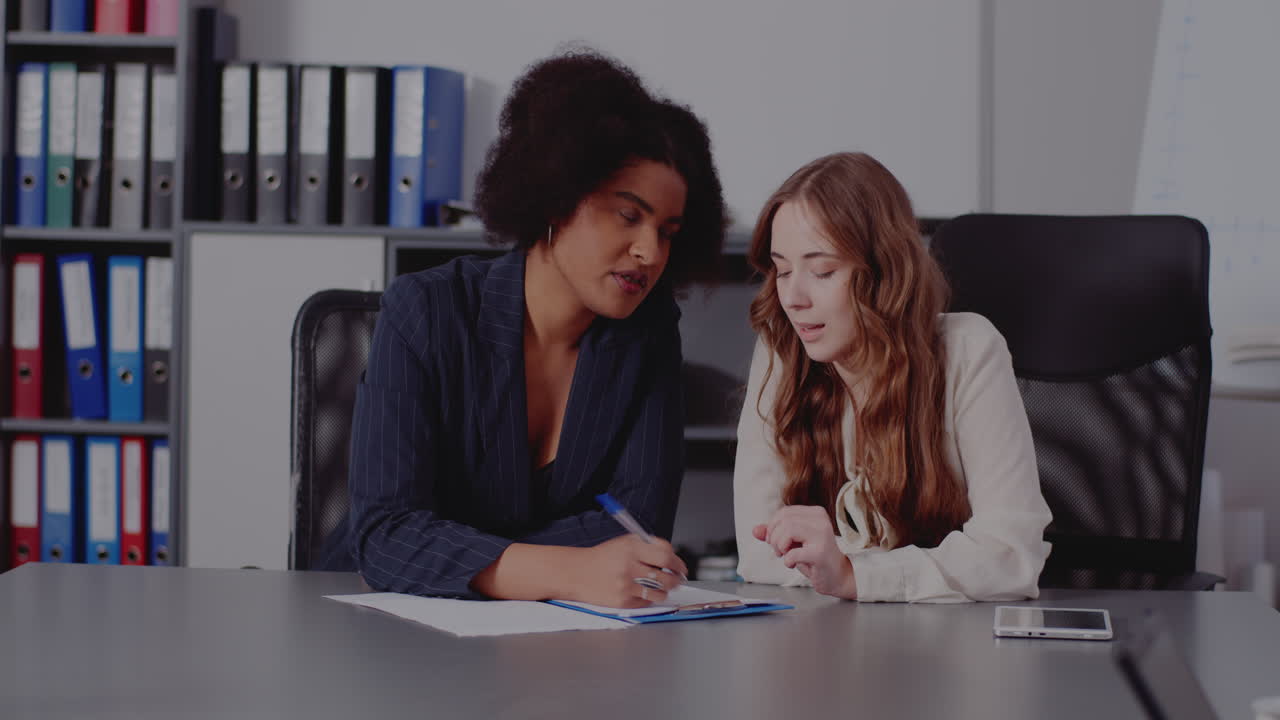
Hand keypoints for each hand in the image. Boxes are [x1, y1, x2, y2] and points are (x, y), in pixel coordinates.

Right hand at [568, 535, 687, 607]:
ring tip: (662, 588)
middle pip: (666, 576)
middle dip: (676, 579)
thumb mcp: (624, 543)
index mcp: (632, 547)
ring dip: (665, 591)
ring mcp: (626, 585)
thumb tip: (673, 556)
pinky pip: (646, 602)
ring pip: (659, 592)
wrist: (577, 572)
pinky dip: (648, 598)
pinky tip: (642, 592)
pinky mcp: (622, 600)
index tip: (680, 567)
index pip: (666, 556)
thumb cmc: (603, 557)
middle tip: (678, 580)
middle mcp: (629, 565)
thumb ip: (649, 546)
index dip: (678, 563)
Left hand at [753, 505, 856, 598]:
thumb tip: (755, 530)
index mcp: (816, 513)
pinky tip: (793, 564)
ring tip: (786, 556)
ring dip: (780, 547)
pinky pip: (792, 553)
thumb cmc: (814, 557)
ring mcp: (822, 536)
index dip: (773, 527)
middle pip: (784, 520)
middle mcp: (821, 520)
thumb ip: (774, 534)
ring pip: (788, 530)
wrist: (837, 576)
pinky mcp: (820, 553)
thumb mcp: (792, 542)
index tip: (776, 541)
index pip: (784, 512)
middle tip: (780, 551)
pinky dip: (787, 560)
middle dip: (774, 537)